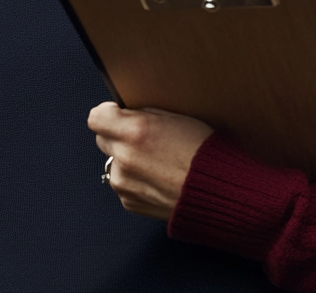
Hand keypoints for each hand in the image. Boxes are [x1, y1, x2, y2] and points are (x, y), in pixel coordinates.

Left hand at [89, 101, 213, 220]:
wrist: (219, 194)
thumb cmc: (204, 154)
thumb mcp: (177, 119)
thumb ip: (144, 115)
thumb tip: (127, 114)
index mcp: (134, 132)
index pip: (96, 117)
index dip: (108, 114)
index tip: (118, 115)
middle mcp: (124, 158)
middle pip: (102, 139)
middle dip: (118, 136)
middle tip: (143, 139)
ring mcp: (124, 183)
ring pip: (113, 163)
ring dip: (127, 160)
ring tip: (157, 163)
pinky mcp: (129, 202)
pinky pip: (124, 184)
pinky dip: (135, 180)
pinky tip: (158, 179)